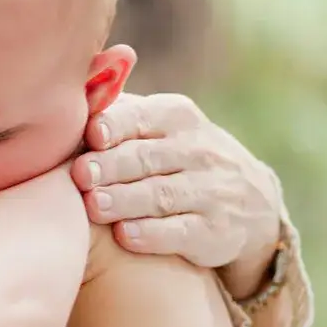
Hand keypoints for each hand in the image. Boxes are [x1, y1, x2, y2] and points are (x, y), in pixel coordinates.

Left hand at [72, 93, 283, 296]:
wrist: (251, 202)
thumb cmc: (178, 155)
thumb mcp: (162, 123)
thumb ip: (119, 109)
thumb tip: (75, 90)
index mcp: (177, 117)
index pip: (143, 116)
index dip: (116, 125)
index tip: (92, 135)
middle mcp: (198, 151)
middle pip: (147, 158)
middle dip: (112, 165)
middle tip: (81, 175)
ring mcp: (210, 192)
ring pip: (162, 195)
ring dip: (126, 200)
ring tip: (94, 205)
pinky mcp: (215, 233)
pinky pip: (182, 232)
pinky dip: (152, 235)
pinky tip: (125, 236)